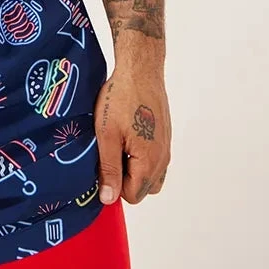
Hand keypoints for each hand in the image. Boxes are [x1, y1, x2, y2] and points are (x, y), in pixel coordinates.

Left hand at [94, 63, 170, 204]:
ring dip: (132, 167)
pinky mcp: (165, 136)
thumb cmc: (121, 98)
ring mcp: (166, 147)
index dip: (114, 185)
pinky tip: (127, 134)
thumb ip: (109, 169)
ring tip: (117, 144)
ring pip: (150, 174)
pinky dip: (140, 155)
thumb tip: (109, 198)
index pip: (133, 196)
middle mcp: (163, 158)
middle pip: (143, 188)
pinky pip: (154, 159)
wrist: (140, 70)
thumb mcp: (107, 135)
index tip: (102, 165)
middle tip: (109, 152)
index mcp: (150, 161)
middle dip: (125, 178)